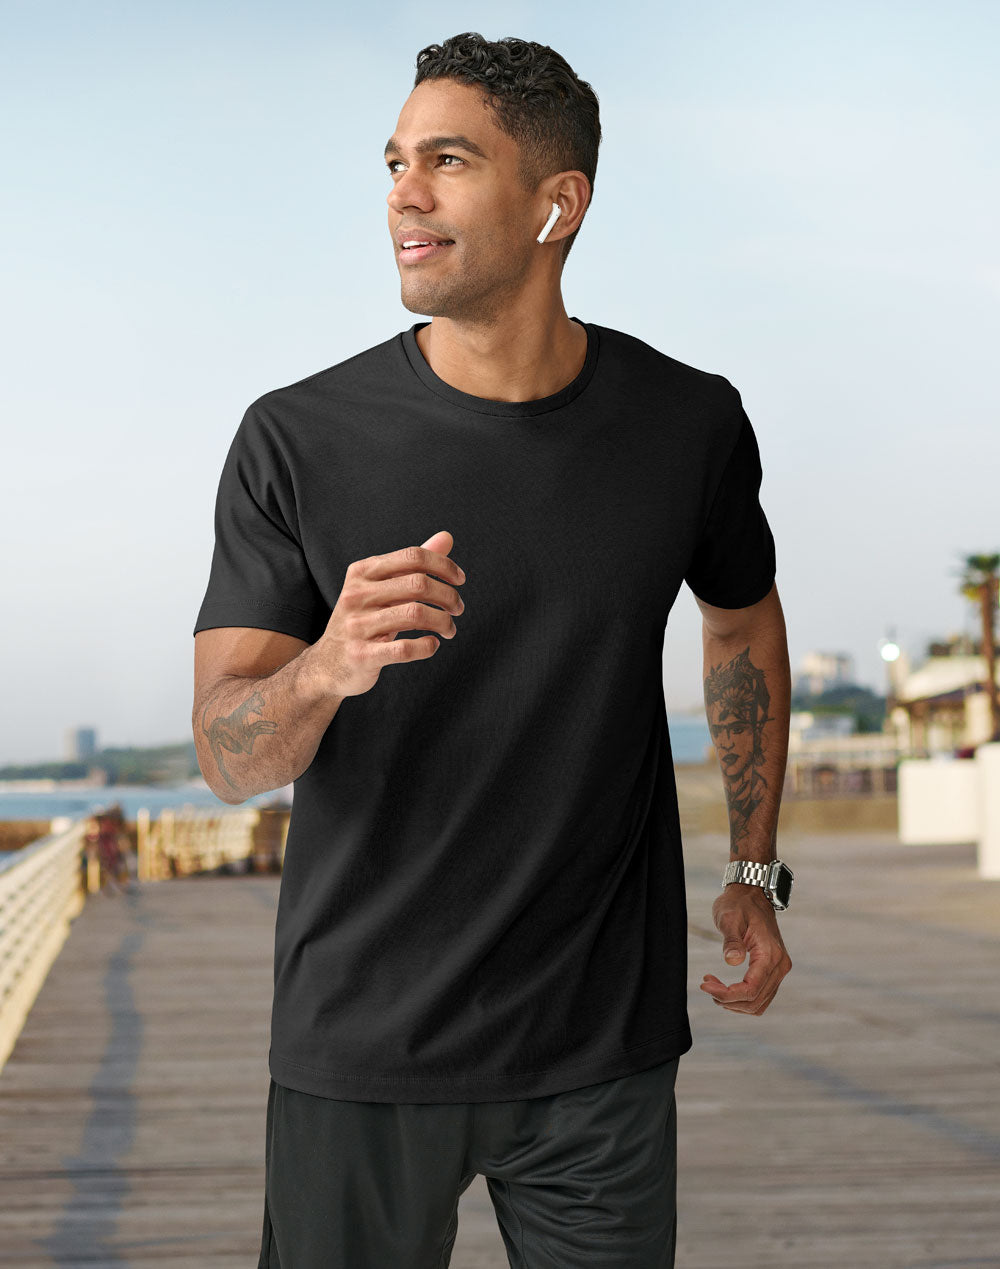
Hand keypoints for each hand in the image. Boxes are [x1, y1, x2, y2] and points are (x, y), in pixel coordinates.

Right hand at [316, 529, 465, 696]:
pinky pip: (404, 649)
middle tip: (458, 609)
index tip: (459, 580)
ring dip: (443, 622)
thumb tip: (446, 537)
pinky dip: (426, 647)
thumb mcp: (381, 588)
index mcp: (362, 572)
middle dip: (448, 596)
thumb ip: (413, 564)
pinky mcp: (361, 656)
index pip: (412, 556)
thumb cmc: (363, 621)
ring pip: (415, 615)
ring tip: (449, 630)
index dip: (443, 565)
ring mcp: (357, 626)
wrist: (327, 665)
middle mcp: (357, 595)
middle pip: (418, 584)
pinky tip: (432, 645)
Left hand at [699, 882, 791, 1014]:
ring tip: (714, 987)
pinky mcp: (773, 970)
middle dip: (728, 999)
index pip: (751, 989)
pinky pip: (761, 996)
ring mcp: (779, 969)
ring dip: (735, 1002)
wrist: (753, 895)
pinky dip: (743, 998)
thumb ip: (732, 940)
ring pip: (759, 1003)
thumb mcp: (729, 918)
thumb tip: (732, 961)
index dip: (727, 994)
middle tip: (706, 985)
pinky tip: (726, 988)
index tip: (705, 985)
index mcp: (770, 954)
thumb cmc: (739, 904)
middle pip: (755, 1001)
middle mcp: (780, 965)